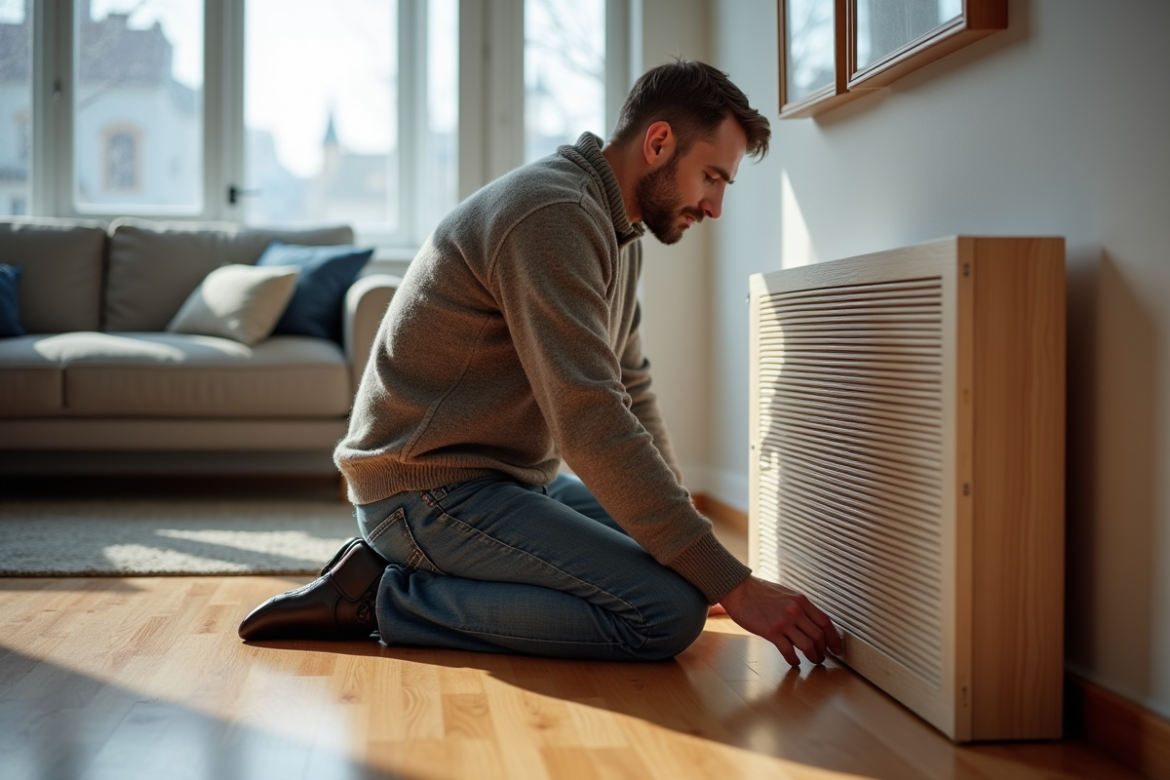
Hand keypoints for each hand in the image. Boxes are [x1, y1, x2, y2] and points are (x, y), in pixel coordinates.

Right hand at [719, 575, 843, 665]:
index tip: (836, 647)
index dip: (834, 637)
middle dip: (824, 650)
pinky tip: (794, 661)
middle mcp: (795, 610)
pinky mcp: (771, 631)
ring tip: (813, 660)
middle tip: (823, 656)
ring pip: (808, 645)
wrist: (739, 590)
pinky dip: (794, 659)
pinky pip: (788, 650)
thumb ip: (799, 607)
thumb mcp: (786, 594)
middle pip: (819, 635)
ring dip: (813, 656)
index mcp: (801, 600)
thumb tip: (810, 623)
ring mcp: (783, 621)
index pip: (825, 621)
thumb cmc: (759, 592)